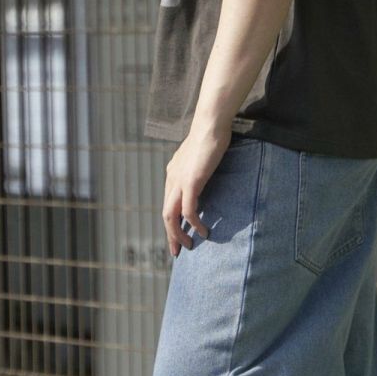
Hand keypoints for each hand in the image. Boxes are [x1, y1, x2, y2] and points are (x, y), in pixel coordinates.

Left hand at [162, 121, 232, 257]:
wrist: (211, 124)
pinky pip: (188, 210)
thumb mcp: (201, 156)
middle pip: (165, 214)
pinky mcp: (191, 182)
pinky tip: (202, 231)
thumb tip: (205, 174)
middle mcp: (172, 178)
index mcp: (173, 173)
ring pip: (170, 216)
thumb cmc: (211, 135)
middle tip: (177, 251)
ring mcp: (179, 181)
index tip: (178, 236)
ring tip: (189, 246)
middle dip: (170, 235)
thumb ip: (199, 167)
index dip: (172, 222)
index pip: (168, 203)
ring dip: (178, 234)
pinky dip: (193, 224)